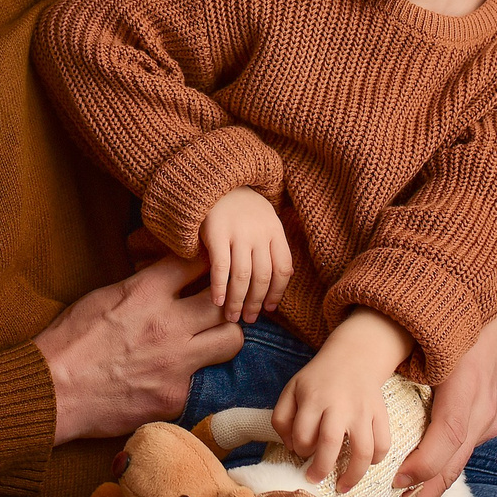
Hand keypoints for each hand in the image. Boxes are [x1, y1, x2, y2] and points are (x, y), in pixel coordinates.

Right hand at [34, 254, 242, 444]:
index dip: (208, 262)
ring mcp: (176, 363)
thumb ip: (142, 286)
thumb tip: (166, 278)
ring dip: (223, 336)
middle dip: (225, 301)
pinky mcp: (176, 395)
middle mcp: (169, 324)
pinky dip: (190, 377)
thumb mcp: (103, 297)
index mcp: (147, 293)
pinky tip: (170, 378)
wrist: (53, 391)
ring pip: (231, 340)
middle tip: (217, 306)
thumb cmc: (69, 341)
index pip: (199, 262)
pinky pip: (200, 380)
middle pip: (225, 301)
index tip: (208, 268)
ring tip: (209, 339)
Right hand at [201, 188, 291, 322]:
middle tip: (250, 319)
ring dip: (239, 300)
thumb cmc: (238, 203)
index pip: (283, 268)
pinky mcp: (216, 232)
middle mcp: (260, 232)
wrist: (213, 177)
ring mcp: (238, 232)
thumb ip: (271, 243)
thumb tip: (282, 277)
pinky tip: (217, 301)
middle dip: (257, 302)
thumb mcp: (263, 217)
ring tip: (233, 316)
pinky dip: (220, 286)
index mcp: (275, 229)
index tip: (270, 308)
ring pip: (243, 276)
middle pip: (264, 276)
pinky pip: (220, 266)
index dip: (278, 291)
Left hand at [274, 309, 409, 488]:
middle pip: (330, 444)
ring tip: (343, 486)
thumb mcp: (291, 390)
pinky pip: (384, 443)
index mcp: (314, 398)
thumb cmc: (318, 379)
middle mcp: (340, 405)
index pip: (303, 434)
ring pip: (363, 450)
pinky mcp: (381, 413)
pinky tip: (366, 464)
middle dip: (321, 469)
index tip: (302, 452)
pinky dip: (377, 459)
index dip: (300, 449)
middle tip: (315, 479)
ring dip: (353, 474)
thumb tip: (291, 447)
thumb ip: (282, 419)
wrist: (354, 357)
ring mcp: (363, 411)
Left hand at [389, 310, 496, 496]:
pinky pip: (462, 451)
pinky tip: (417, 485)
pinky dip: (439, 470)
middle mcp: (484, 410)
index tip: (394, 483)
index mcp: (468, 388)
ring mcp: (490, 418)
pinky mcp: (490, 420)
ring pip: (458, 463)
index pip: (448, 437)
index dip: (422, 465)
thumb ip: (407, 369)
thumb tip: (374, 404)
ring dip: (428, 488)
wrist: (488, 304)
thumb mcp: (429, 340)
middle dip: (421, 496)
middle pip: (454, 464)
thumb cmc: (450, 320)